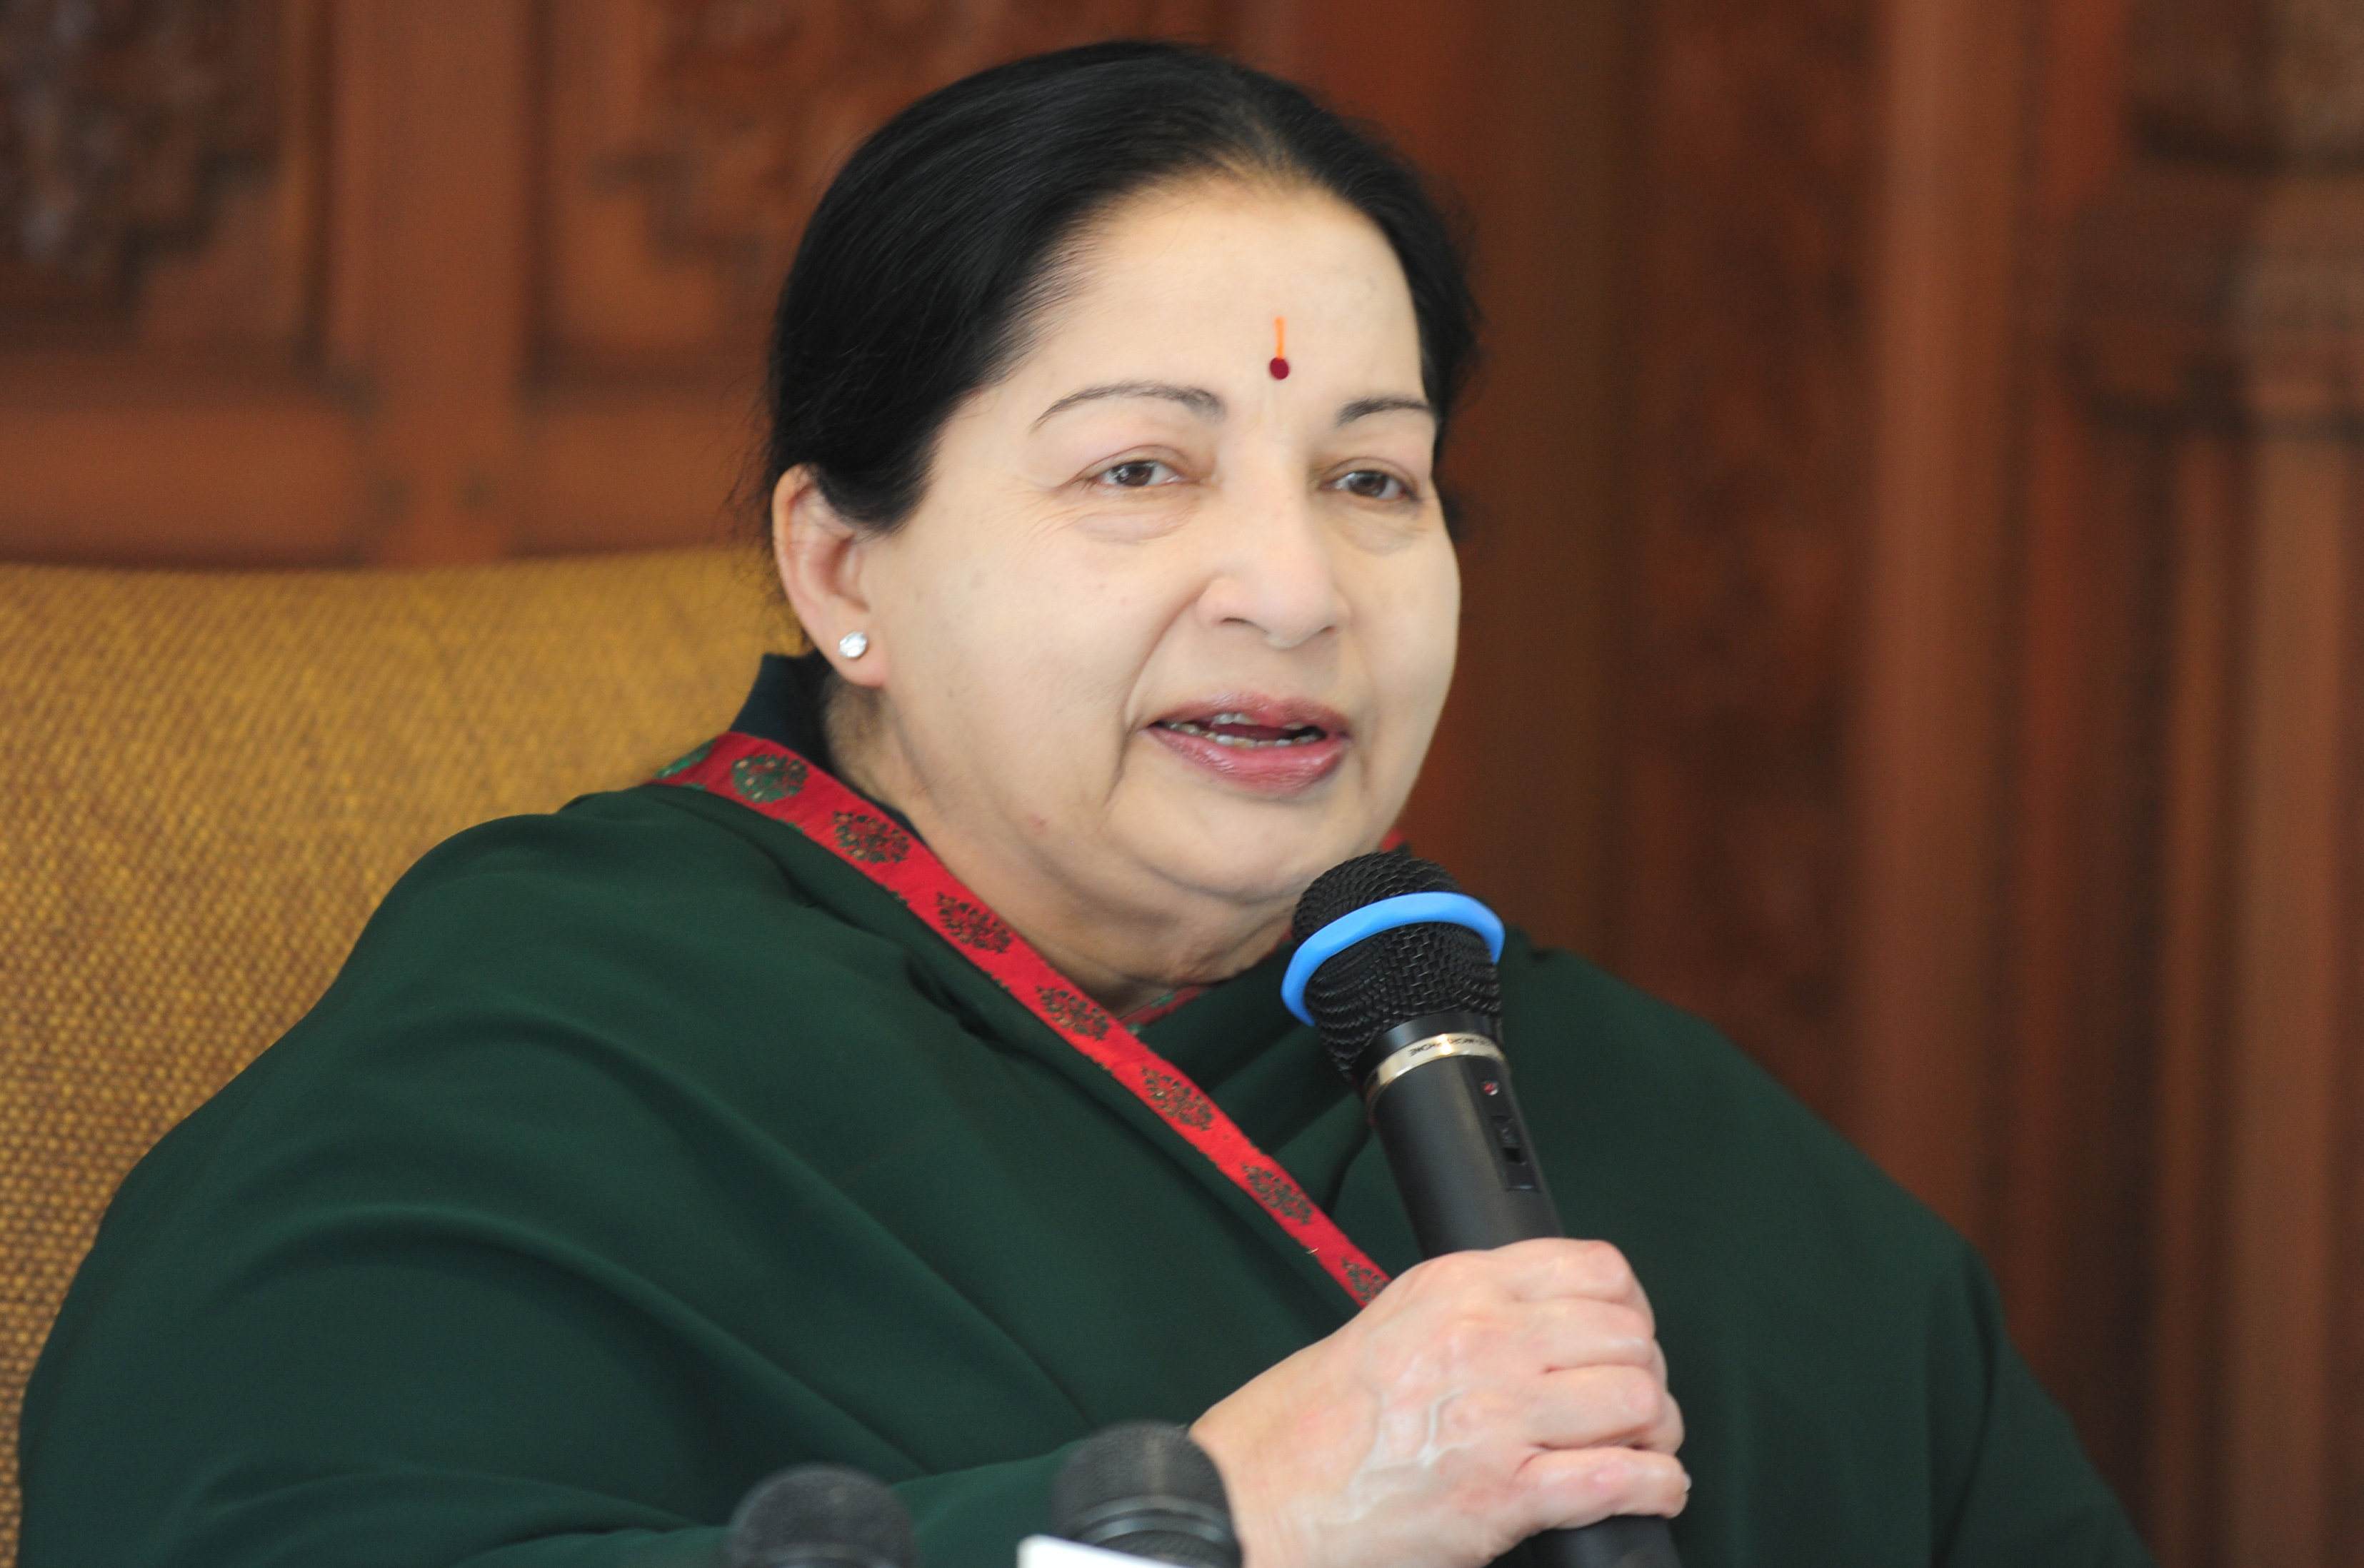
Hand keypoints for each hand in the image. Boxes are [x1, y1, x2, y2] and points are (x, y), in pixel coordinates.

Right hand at [1191, 1238, 1685, 1567]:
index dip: (1631, 1309)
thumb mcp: (1387, 1324)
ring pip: (1637, 1401)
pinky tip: (1649, 1492)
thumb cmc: (1307, 1425)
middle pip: (1628, 1336)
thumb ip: (1464, 1311)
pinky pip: (1621, 1480)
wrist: (1258, 1498)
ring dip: (1655, 1433)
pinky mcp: (1504, 1493)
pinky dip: (1655, 1488)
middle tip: (1632, 1406)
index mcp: (1455, 1289)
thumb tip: (1539, 1320)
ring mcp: (1496, 1416)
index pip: (1595, 1269)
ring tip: (1640, 1450)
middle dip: (1645, 1375)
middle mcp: (1484, 1340)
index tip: (1626, 1336)